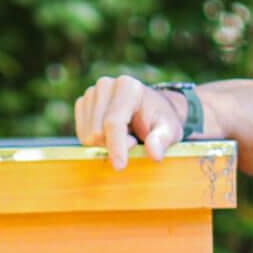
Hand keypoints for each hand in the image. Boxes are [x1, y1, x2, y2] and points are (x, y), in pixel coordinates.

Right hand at [74, 75, 188, 170]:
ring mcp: (91, 93)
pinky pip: (82, 134)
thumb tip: (155, 155)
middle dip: (115, 144)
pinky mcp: (82, 103)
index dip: (116, 146)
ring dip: (106, 143)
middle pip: (98, 131)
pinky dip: (97, 141)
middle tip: (134, 139)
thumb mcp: (170, 129)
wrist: (149, 107)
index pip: (114, 122)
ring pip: (88, 135)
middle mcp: (105, 85)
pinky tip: (112, 132)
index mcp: (127, 86)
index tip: (120, 167)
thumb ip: (163, 140)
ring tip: (125, 133)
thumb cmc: (160, 118)